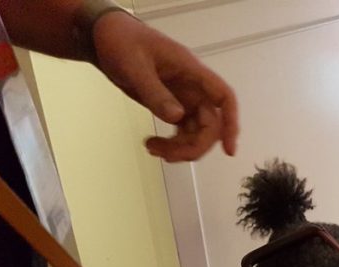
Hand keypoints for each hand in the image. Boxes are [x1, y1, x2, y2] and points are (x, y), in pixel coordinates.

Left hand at [92, 11, 237, 160]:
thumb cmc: (121, 42)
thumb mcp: (134, 66)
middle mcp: (193, 88)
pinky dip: (171, 144)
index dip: (231, 123)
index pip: (223, 98)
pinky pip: (181, 132)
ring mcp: (183, 99)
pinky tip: (152, 145)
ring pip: (196, 133)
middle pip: (210, 125)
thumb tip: (177, 118)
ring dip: (179, 149)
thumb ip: (155, 93)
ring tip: (151, 148)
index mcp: (192, 72)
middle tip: (167, 155)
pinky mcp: (170, 106)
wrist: (106, 38)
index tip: (228, 150)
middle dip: (193, 146)